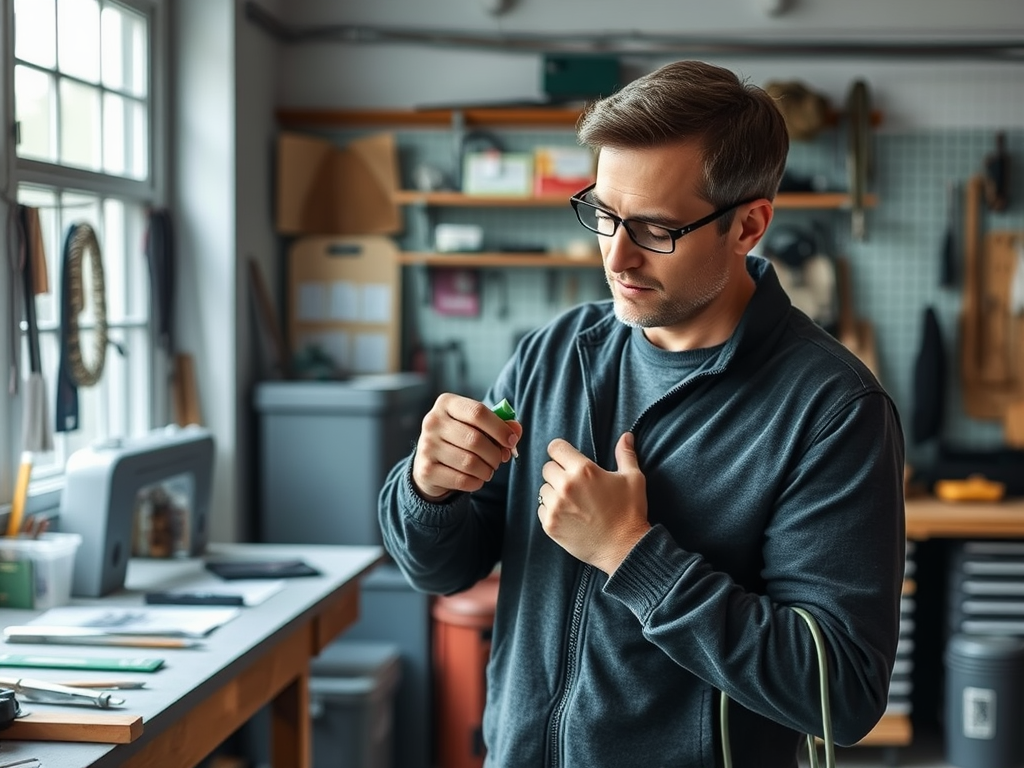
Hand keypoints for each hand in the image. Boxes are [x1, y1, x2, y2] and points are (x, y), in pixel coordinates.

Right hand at [412, 393, 521, 500]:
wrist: (430, 462)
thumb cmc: (460, 439)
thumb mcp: (478, 426)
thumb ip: (500, 425)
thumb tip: (516, 430)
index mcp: (446, 403)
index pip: (478, 412)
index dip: (500, 428)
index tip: (511, 441)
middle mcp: (432, 421)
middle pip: (475, 439)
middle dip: (495, 454)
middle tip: (499, 459)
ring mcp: (426, 446)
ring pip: (469, 462)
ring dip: (487, 470)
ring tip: (488, 470)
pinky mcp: (426, 470)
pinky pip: (462, 479)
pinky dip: (476, 482)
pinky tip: (476, 478)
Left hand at [539, 432, 649, 573]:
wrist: (624, 548)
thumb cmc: (630, 512)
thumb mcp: (633, 479)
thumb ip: (625, 454)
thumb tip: (626, 435)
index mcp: (583, 470)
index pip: (555, 448)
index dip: (560, 451)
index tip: (565, 458)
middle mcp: (565, 486)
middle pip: (547, 468)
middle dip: (558, 472)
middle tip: (573, 484)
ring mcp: (556, 506)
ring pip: (543, 489)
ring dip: (554, 492)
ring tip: (572, 502)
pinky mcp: (550, 525)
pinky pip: (541, 509)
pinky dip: (551, 510)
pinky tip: (568, 515)